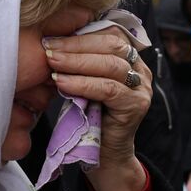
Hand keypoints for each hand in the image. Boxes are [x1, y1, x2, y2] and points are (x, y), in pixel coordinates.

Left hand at [45, 27, 151, 190]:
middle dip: (76, 45)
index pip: (110, 34)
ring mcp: (142, 88)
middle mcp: (141, 70)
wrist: (103, 156)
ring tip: (52, 63)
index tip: (51, 37)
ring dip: (77, 62)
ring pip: (111, 65)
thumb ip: (80, 63)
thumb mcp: (84, 82)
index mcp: (130, 59)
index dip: (81, 34)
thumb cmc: (89, 117)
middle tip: (48, 49)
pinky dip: (83, 83)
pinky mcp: (136, 106)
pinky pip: (109, 89)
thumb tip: (53, 42)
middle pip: (112, 45)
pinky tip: (63, 82)